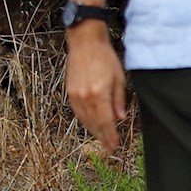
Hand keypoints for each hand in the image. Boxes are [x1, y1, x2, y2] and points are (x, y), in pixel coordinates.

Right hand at [65, 28, 127, 149]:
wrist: (86, 42)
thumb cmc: (105, 57)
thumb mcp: (119, 78)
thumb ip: (119, 99)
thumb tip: (120, 118)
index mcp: (100, 93)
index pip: (106, 121)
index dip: (110, 135)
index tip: (114, 146)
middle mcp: (86, 96)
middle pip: (94, 123)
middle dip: (103, 137)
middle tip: (109, 147)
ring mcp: (76, 95)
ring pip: (84, 119)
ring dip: (93, 131)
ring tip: (102, 139)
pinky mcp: (70, 91)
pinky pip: (77, 112)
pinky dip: (85, 120)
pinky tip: (91, 125)